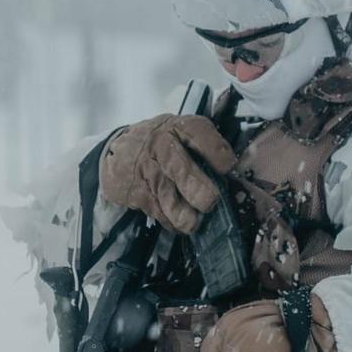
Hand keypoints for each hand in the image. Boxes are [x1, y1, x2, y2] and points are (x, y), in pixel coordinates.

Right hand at [99, 114, 235, 233]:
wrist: (118, 151)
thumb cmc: (161, 141)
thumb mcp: (181, 130)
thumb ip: (206, 145)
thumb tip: (234, 173)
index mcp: (179, 128)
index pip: (201, 136)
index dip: (218, 155)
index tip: (226, 167)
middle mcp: (163, 148)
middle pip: (186, 174)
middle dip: (203, 193)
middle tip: (211, 200)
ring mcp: (150, 174)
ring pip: (173, 204)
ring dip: (188, 217)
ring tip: (194, 218)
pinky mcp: (140, 196)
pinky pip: (163, 217)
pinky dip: (174, 223)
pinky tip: (179, 218)